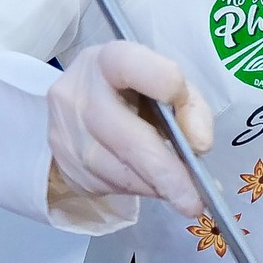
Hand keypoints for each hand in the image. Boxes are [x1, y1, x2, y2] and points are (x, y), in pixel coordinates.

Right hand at [47, 42, 215, 216]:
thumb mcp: (167, 85)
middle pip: (125, 137)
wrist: (80, 108)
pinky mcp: (63, 164)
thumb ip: (189, 106)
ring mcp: (64, 131)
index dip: (166, 88)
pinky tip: (148, 181)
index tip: (191, 122)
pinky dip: (136, 188)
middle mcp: (78, 92)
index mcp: (106, 61)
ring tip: (178, 190)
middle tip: (194, 201)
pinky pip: (106, 185)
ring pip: (116, 170)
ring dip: (154, 185)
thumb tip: (199, 145)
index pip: (132, 66)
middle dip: (165, 173)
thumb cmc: (134, 92)